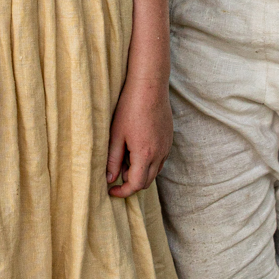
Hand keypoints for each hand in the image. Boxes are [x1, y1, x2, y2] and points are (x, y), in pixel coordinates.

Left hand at [106, 65, 173, 195]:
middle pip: (147, 181)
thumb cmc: (129, 108)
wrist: (149, 86)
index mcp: (145, 154)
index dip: (122, 192)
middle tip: (115, 174)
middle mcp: (160, 154)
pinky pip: (160, 159)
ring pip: (155, 171)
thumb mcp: (116, 135)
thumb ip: (112, 160)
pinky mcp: (169, 139)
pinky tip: (136, 149)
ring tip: (124, 159)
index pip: (136, 185)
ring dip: (140, 172)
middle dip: (131, 183)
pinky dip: (148, 162)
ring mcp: (167, 146)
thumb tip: (109, 179)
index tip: (111, 190)